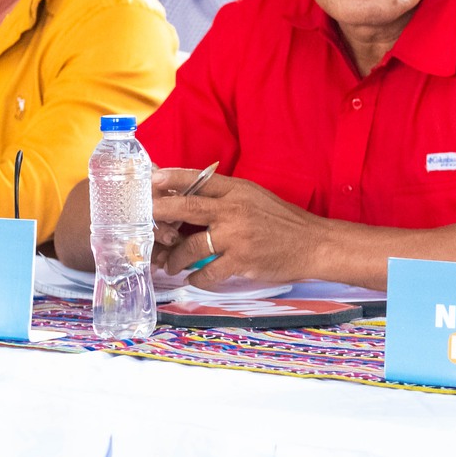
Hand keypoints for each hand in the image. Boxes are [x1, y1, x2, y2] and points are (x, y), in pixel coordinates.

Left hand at [152, 173, 327, 287]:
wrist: (313, 244)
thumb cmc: (283, 220)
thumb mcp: (254, 197)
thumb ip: (226, 196)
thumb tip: (190, 197)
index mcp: (237, 190)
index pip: (198, 178)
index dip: (171, 178)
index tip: (150, 179)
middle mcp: (234, 209)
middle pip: (186, 207)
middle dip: (159, 213)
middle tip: (141, 222)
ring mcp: (237, 235)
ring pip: (191, 246)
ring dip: (175, 259)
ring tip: (170, 264)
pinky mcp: (242, 260)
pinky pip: (207, 272)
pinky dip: (197, 278)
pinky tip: (195, 278)